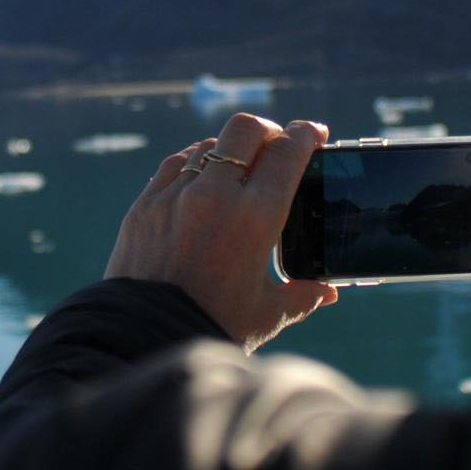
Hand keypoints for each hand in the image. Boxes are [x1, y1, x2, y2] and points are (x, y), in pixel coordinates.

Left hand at [104, 112, 337, 351]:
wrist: (142, 339)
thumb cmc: (212, 327)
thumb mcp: (268, 314)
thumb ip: (303, 295)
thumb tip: (328, 293)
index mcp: (255, 218)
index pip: (287, 152)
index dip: (306, 135)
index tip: (316, 133)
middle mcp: (215, 195)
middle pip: (247, 130)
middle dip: (270, 130)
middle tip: (279, 144)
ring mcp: (175, 194)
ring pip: (210, 144)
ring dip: (231, 149)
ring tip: (240, 168)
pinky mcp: (145, 203)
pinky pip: (175, 164)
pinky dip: (195, 162)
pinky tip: (202, 176)